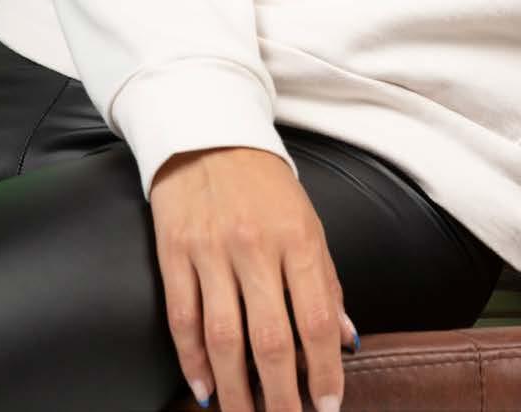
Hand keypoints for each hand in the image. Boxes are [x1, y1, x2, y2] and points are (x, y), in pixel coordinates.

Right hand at [150, 145, 356, 411]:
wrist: (210, 135)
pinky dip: (193, 362)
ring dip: (237, 392)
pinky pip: (184, 320)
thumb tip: (346, 341)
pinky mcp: (174, 255)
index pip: (317, 317)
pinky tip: (206, 391)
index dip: (325, 370)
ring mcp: (211, 253)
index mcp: (297, 237)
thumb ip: (326, 281)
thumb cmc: (266, 186)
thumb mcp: (308, 223)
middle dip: (282, 397)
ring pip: (224, 339)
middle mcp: (255, 247)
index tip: (329, 406)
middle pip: (271, 339)